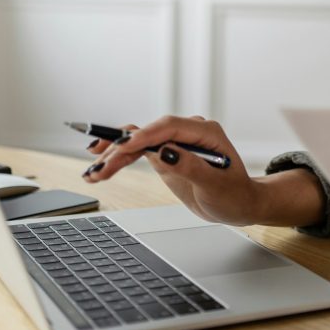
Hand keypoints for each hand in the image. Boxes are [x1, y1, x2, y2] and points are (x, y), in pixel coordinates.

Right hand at [82, 115, 263, 225]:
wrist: (238, 202)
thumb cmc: (234, 194)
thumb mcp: (216, 185)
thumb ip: (191, 166)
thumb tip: (166, 152)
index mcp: (205, 132)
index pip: (168, 127)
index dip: (144, 136)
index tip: (124, 147)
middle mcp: (187, 131)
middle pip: (147, 133)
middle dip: (121, 150)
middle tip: (100, 169)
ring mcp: (174, 141)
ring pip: (137, 141)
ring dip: (113, 155)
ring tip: (92, 173)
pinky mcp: (165, 153)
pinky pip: (137, 151)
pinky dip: (119, 159)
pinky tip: (100, 168)